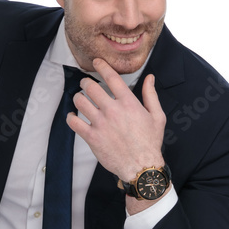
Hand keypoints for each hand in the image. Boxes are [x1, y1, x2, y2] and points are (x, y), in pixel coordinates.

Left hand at [66, 57, 165, 180]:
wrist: (141, 167)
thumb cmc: (150, 143)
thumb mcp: (157, 116)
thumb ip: (151, 95)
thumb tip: (150, 78)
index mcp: (128, 103)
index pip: (111, 77)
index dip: (102, 66)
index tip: (97, 62)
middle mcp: (113, 110)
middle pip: (91, 87)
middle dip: (86, 82)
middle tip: (86, 84)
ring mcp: (101, 124)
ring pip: (80, 101)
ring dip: (78, 97)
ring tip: (80, 99)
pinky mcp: (92, 137)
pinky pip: (74, 122)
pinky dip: (71, 117)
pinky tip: (73, 117)